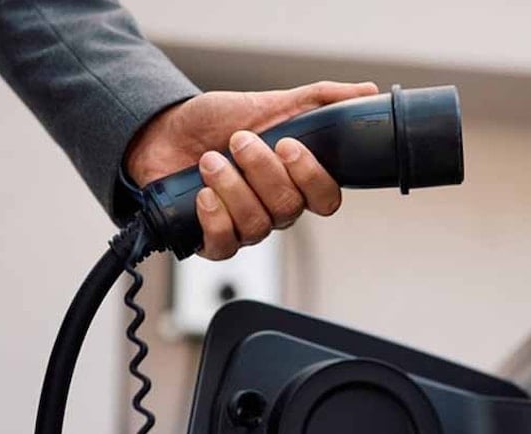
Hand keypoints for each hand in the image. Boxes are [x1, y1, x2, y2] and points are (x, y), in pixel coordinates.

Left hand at [125, 81, 379, 259]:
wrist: (164, 132)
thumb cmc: (217, 122)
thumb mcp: (270, 102)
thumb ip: (318, 100)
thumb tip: (366, 92)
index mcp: (296, 181)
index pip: (326, 199)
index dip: (312, 177)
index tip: (289, 145)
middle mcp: (275, 209)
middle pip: (288, 208)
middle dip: (262, 171)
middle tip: (239, 140)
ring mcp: (245, 227)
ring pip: (257, 225)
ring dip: (232, 188)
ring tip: (210, 160)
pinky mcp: (213, 239)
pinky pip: (225, 245)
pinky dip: (214, 218)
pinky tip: (202, 194)